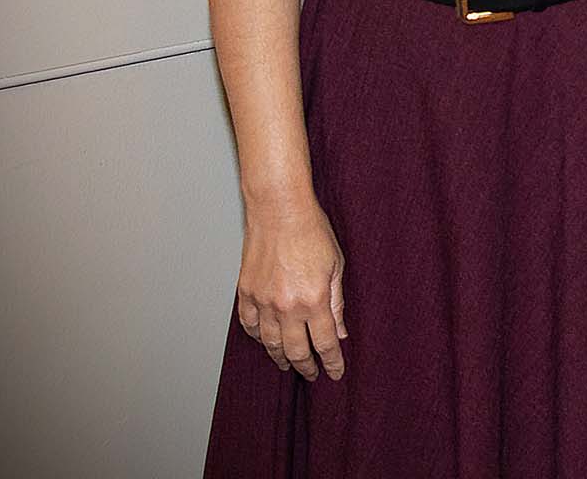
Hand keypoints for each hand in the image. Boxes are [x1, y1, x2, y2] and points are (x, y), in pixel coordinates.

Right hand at [237, 197, 347, 379]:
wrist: (279, 210)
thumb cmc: (312, 231)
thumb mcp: (336, 266)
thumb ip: (337, 303)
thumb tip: (340, 332)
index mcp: (314, 301)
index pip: (324, 343)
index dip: (331, 362)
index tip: (335, 373)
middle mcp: (286, 307)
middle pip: (296, 351)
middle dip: (306, 367)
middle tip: (313, 375)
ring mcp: (263, 302)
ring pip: (270, 343)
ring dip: (281, 357)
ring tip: (289, 364)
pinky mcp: (246, 293)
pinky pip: (250, 325)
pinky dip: (258, 338)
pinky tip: (265, 341)